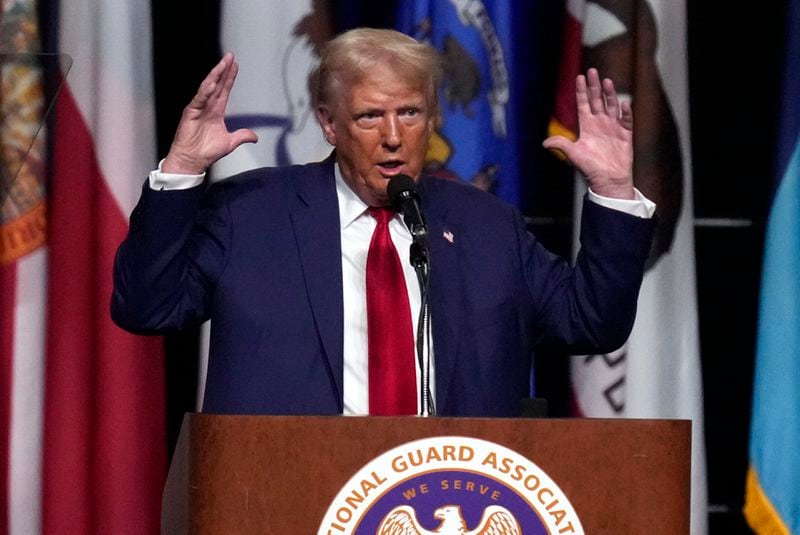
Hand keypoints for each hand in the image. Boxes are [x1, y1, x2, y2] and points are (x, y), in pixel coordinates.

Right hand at [162, 53, 257, 174]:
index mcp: (216, 111)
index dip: (230, 78)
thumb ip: (242, 136)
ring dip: (216, 75)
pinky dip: (206, 90)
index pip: (225, 90)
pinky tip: (213, 81)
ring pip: (208, 88)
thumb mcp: (230, 143)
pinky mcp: (191, 113)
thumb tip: (255, 137)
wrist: (192, 161)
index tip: (235, 66)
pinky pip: (199, 99)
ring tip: (223, 64)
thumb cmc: (206, 152)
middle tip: (230, 56)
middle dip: (224, 70)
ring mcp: (198, 108)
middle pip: (217, 85)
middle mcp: (207, 107)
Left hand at [543, 68, 633, 198]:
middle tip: (593, 71)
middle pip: (597, 100)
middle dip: (594, 86)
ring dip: (609, 94)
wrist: (607, 181)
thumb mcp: (573, 154)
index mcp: (587, 127)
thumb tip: (544, 143)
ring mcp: (613, 128)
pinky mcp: (625, 135)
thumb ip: (561, 144)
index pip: (583, 104)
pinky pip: (626, 120)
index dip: (581, 91)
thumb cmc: (590, 168)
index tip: (580, 77)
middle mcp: (600, 124)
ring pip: (611, 106)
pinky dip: (625, 112)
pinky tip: (623, 103)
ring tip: (607, 81)